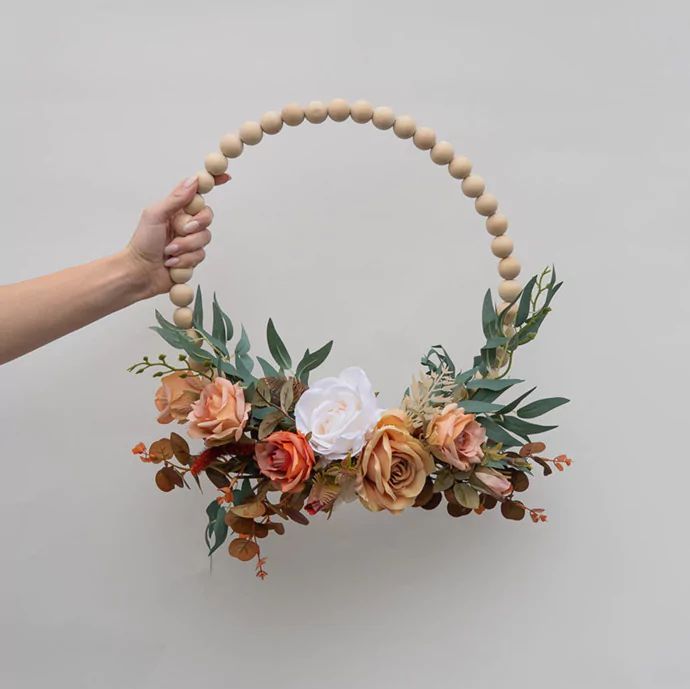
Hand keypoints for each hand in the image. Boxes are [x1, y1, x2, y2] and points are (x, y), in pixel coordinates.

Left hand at [124, 174, 229, 297]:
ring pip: (205, 238)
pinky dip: (185, 259)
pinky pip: (200, 255)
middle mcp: (185, 223)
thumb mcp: (155, 215)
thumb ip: (176, 198)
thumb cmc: (142, 243)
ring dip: (186, 246)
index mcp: (176, 209)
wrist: (140, 272)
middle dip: (196, 225)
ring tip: (169, 251)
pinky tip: (172, 262)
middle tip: (182, 230)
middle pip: (207, 216)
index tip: (225, 177)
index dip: (211, 184)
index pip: (197, 193)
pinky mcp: (192, 257)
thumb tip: (193, 181)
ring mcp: (190, 240)